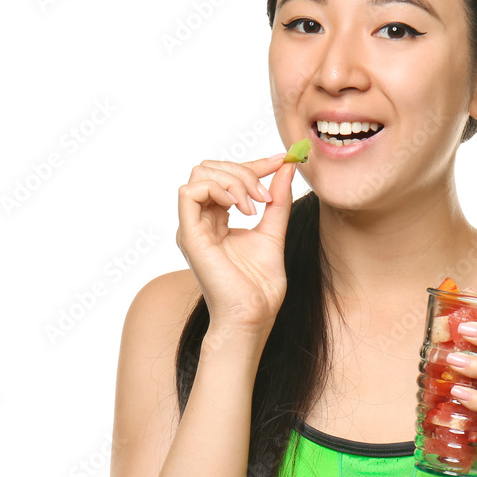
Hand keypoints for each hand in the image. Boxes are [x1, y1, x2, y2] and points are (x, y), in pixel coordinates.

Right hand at [176, 151, 296, 332]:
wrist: (253, 315)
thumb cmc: (260, 286)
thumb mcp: (274, 232)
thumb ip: (278, 201)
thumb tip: (287, 168)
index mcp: (217, 220)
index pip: (229, 176)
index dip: (256, 164)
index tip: (284, 160)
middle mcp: (201, 221)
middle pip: (212, 168)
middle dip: (245, 171)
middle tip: (267, 196)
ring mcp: (192, 227)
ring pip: (201, 174)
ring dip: (235, 180)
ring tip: (256, 205)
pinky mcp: (189, 234)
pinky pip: (190, 192)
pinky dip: (219, 189)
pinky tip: (242, 208)